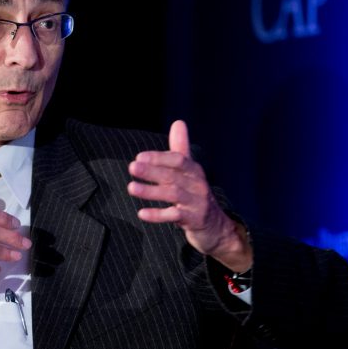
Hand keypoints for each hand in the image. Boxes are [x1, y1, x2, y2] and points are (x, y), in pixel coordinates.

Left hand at [127, 120, 251, 271]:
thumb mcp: (189, 172)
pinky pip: (175, 216)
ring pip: (173, 194)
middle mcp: (197, 185)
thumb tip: (178, 122)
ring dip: (151, 191)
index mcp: (194, 171)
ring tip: (131, 188)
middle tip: (132, 167)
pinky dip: (158, 215)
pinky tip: (142, 213)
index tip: (139, 157)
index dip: (159, 157)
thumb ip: (181, 148)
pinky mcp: (194, 220)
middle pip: (173, 176)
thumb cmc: (196, 194)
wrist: (215, 226)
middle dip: (152, 171)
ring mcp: (197, 203)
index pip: (178, 160)